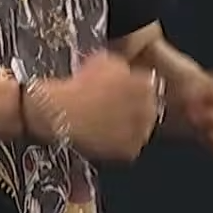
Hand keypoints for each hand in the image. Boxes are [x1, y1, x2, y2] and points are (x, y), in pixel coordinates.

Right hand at [29, 51, 161, 164]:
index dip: (133, 85)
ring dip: (129, 125)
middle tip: (114, 107)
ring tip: (107, 123)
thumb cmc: (79, 84)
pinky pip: (129, 147)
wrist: (63, 112)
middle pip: (148, 107)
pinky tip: (104, 138)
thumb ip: (122, 66)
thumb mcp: (103, 61)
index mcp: (145, 84)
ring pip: (140, 128)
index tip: (122, 88)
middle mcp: (149, 108)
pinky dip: (119, 144)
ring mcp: (141, 132)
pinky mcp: (130, 151)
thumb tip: (124, 71)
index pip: (149, 84)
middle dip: (135, 106)